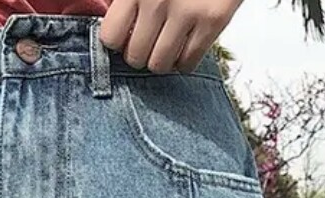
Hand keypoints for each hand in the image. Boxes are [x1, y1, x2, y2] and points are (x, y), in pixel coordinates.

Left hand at [100, 0, 242, 72]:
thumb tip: (110, 21)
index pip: (111, 37)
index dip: (117, 41)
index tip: (125, 37)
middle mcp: (158, 0)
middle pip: (135, 56)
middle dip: (139, 55)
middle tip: (147, 45)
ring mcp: (187, 11)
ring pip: (159, 64)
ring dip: (161, 61)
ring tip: (166, 48)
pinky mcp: (213, 19)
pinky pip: (188, 63)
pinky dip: (184, 62)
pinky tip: (185, 47)